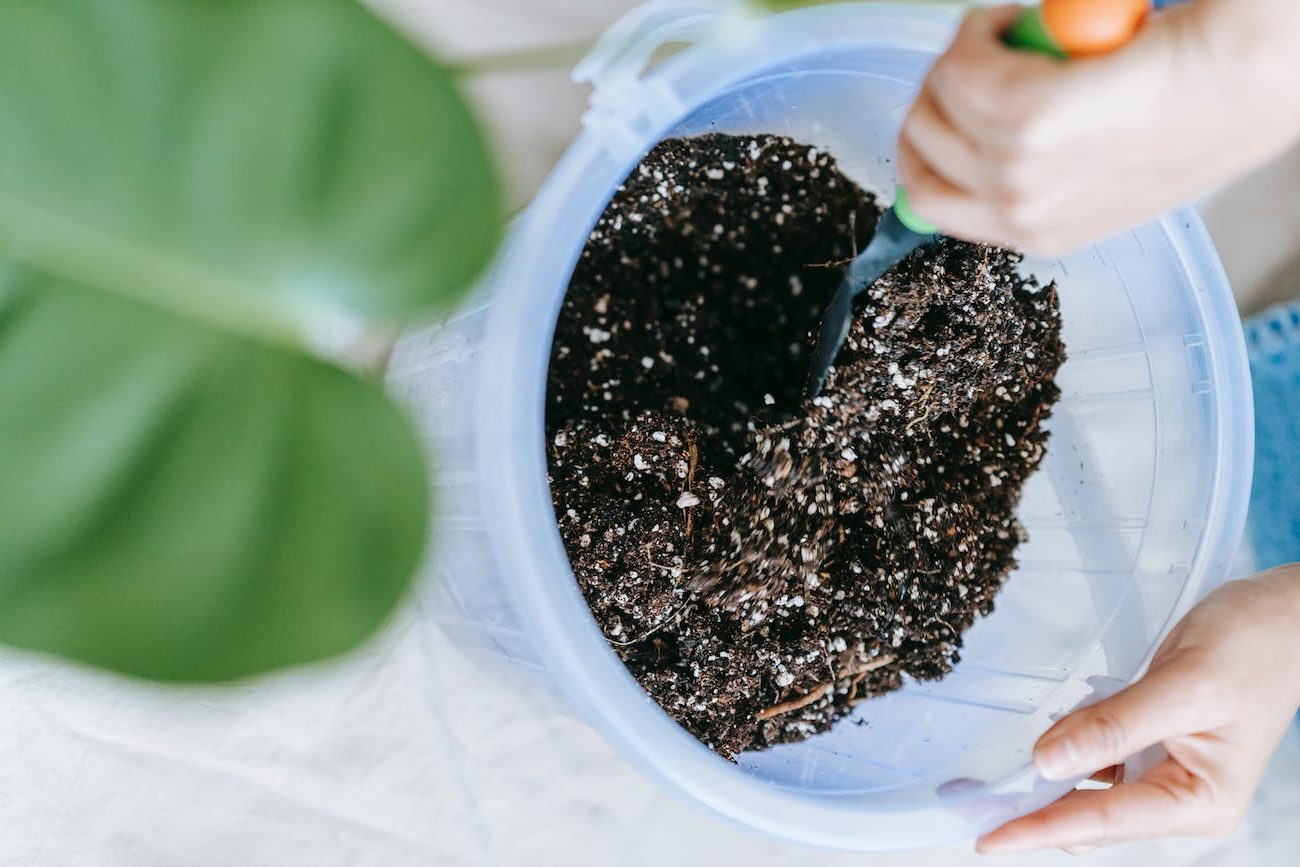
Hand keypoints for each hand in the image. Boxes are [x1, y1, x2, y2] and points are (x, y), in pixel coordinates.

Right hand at [898, 1, 1299, 253]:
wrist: (1248, 76)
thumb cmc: (1197, 109)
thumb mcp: (1102, 171)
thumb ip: (1038, 171)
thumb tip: (973, 145)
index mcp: (1039, 235)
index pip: (930, 203)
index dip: (930, 141)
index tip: (949, 104)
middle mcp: (1019, 214)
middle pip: (918, 148)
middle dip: (940, 92)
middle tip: (987, 58)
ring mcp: (1016, 172)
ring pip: (934, 100)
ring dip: (964, 55)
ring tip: (1018, 36)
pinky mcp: (1023, 120)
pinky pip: (957, 65)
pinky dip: (980, 30)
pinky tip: (1020, 20)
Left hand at [976, 565, 1299, 853]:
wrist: (1284, 616)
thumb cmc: (1253, 648)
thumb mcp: (1183, 686)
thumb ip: (1114, 725)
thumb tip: (1050, 761)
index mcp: (1198, 800)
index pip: (1102, 822)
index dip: (1040, 829)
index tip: (989, 839)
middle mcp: (1180, 797)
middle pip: (1089, 812)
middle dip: (1033, 805)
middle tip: (971, 802)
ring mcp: (1165, 773)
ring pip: (1087, 785)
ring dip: (1047, 775)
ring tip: (995, 776)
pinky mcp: (1152, 746)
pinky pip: (1097, 756)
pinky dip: (1069, 745)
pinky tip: (1053, 732)